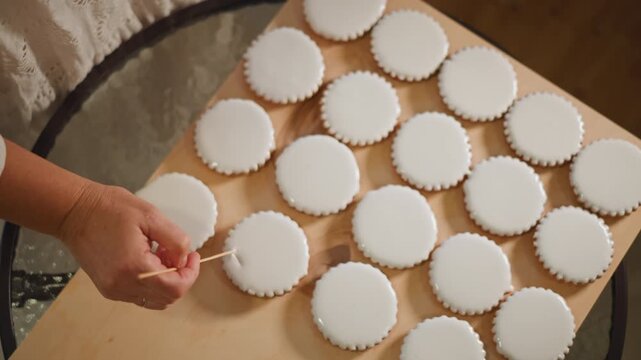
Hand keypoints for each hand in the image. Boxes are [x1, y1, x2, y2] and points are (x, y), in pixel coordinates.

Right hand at [59, 183, 199, 309]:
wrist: (74, 212)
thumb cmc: (110, 209)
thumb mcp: (152, 216)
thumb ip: (176, 240)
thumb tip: (184, 259)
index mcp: (135, 268)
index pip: (175, 288)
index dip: (191, 274)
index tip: (193, 256)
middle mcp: (122, 286)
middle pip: (167, 298)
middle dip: (180, 276)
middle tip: (176, 252)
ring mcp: (113, 290)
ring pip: (155, 300)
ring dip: (166, 281)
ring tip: (161, 254)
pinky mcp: (108, 289)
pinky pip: (140, 295)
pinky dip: (152, 283)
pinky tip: (148, 259)